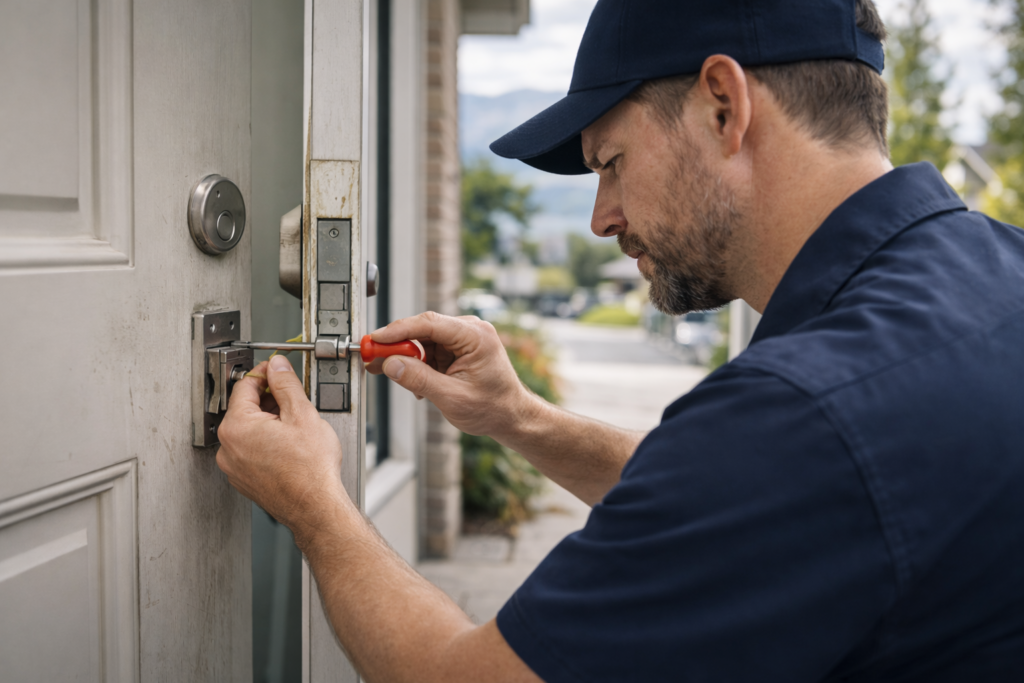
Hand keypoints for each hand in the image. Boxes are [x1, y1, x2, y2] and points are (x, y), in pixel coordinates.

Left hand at [216, 355, 345, 534]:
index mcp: (237, 427)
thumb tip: (278, 367)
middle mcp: (228, 448)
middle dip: (268, 400)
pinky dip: (265, 442)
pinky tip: (288, 446)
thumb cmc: (310, 470)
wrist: (316, 506)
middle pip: (244, 409)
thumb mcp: (302, 414)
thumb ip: (286, 384)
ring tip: (294, 426)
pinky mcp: (244, 479)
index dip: (264, 374)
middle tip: (292, 400)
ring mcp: (234, 467)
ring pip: (248, 431)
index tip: (276, 371)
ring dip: (267, 422)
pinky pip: (250, 451)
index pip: (244, 386)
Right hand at [367, 312, 538, 438]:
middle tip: (374, 360)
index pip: (429, 323)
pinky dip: (420, 366)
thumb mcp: (451, 397)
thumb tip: (390, 364)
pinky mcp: (458, 349)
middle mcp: (470, 331)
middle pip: (423, 330)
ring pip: (423, 341)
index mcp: (475, 336)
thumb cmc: (493, 408)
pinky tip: (421, 386)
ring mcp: (464, 339)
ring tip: (410, 386)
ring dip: (411, 361)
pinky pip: (430, 351)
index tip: (375, 339)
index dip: (397, 330)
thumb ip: (418, 379)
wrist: (511, 417)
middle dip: (398, 347)